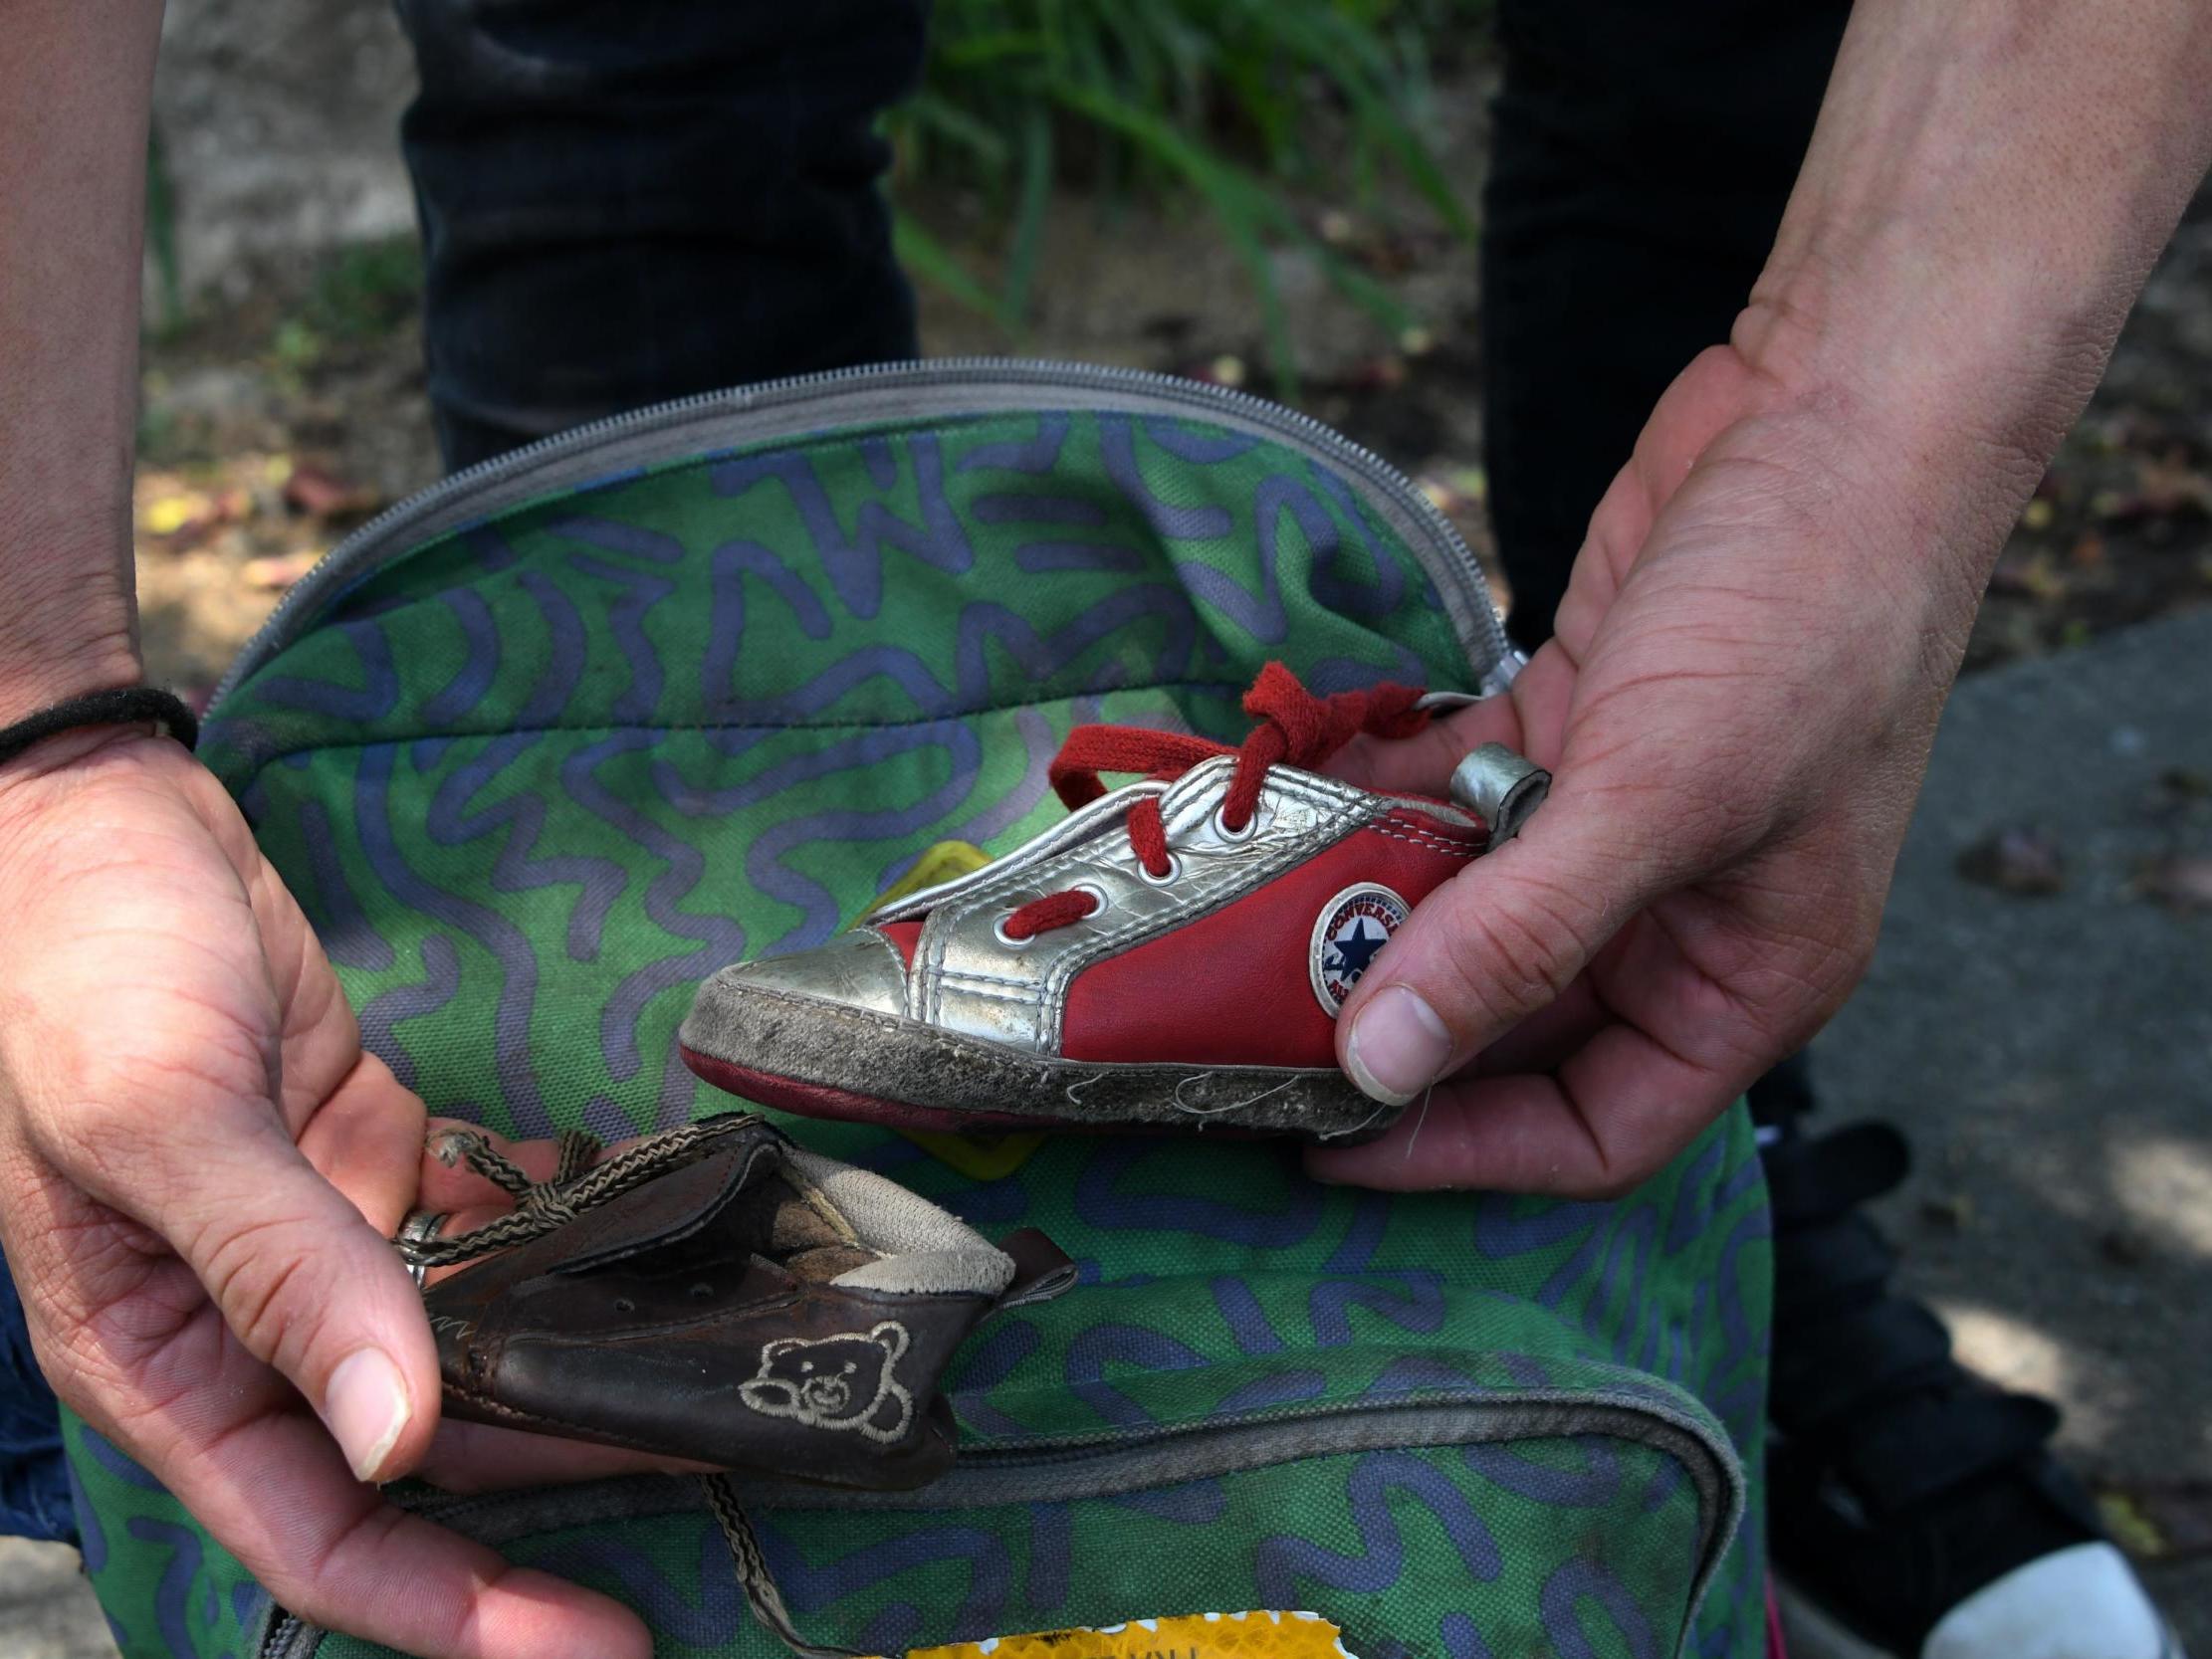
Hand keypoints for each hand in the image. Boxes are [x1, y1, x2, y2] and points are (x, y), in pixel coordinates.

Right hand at [0, 729, 652, 1658]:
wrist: (98, 824)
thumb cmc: (82, 971)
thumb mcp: (158, 1119)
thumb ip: (275, 1271)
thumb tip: (396, 1436)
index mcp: (167, 1363)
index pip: (321, 1536)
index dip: (456, 1607)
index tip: (595, 1639)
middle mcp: (255, 1329)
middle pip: (423, 1457)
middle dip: (560, 1488)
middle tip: (719, 1477)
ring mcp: (326, 1244)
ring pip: (472, 1348)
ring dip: (584, 1369)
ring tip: (722, 1382)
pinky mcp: (377, 1160)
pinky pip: (486, 1237)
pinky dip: (564, 1253)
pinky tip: (663, 1259)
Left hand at [1313, 338, 2002, 1194]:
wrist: (1837, 409)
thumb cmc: (1809, 613)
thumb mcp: (1666, 793)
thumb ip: (1522, 935)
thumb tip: (1384, 1063)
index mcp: (1743, 978)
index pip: (1592, 1128)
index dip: (1459, 1151)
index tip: (1323, 1141)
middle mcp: (1678, 919)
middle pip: (1507, 1025)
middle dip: (1385, 1020)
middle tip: (1244, 1025)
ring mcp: (1618, 823)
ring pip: (1466, 909)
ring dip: (1362, 906)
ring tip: (1235, 914)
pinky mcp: (1569, 730)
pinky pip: (1452, 801)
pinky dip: (1378, 803)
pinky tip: (1288, 797)